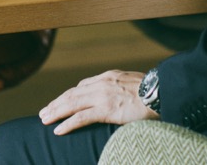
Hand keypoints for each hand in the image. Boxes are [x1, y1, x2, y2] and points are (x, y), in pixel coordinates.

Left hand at [38, 70, 157, 135]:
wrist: (162, 91)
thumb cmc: (152, 90)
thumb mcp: (132, 83)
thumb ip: (119, 87)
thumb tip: (115, 95)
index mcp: (108, 76)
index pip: (82, 86)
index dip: (69, 96)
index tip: (60, 102)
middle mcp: (102, 83)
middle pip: (72, 94)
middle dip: (56, 103)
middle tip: (44, 112)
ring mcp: (103, 96)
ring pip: (72, 104)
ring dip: (56, 112)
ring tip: (44, 120)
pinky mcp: (106, 109)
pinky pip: (81, 117)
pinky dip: (68, 123)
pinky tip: (58, 130)